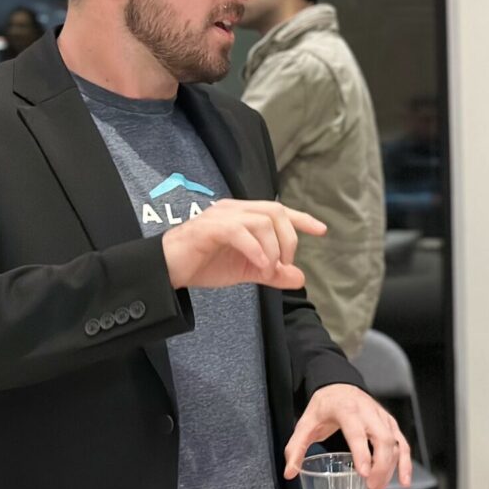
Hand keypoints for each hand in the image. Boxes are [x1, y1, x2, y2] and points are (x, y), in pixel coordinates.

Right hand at [161, 199, 325, 290]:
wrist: (167, 270)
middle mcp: (234, 210)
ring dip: (273, 248)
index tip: (322, 230)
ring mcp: (220, 217)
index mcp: (244, 215)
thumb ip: (272, 272)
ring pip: (261, 221)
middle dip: (288, 239)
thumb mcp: (245, 270)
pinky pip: (239, 232)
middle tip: (284, 264)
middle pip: (275, 212)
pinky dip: (255, 249)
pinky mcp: (208, 229)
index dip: (302, 219)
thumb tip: (300, 278)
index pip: (278, 211)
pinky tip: (259, 264)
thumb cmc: (203, 264)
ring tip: (268, 269)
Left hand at [283, 383, 412, 488]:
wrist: (339, 384)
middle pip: (383, 440)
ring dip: (390, 469)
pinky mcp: (390, 423)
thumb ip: (296, 447)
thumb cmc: (323, 406)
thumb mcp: (305, 423)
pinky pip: (403, 443)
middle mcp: (369, 412)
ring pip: (395, 443)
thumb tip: (289, 473)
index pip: (358, 432)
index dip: (363, 453)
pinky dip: (405, 463)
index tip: (364, 474)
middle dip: (380, 467)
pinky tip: (404, 481)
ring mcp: (382, 417)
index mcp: (347, 410)